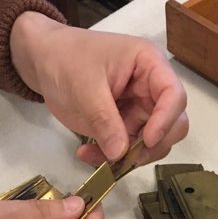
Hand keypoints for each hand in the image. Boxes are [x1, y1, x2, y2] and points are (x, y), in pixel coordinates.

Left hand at [10, 13, 187, 165]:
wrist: (44, 62)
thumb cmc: (65, 59)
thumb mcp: (84, 88)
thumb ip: (105, 121)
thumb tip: (120, 154)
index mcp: (149, 65)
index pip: (174, 96)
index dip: (165, 120)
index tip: (147, 140)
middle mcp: (152, 89)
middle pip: (174, 124)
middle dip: (153, 145)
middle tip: (128, 156)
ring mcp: (141, 110)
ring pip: (154, 143)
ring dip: (131, 157)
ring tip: (98, 155)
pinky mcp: (127, 127)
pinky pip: (130, 150)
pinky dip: (114, 158)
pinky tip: (88, 154)